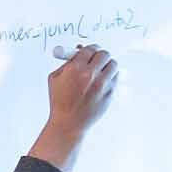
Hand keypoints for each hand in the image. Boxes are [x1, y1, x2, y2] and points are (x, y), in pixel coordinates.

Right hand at [34, 44, 118, 166]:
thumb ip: (66, 63)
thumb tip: (78, 50)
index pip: (90, 49)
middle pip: (104, 54)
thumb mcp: (55, 79)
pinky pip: (116, 78)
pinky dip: (111, 77)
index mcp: (75, 69)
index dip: (90, 49)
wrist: (68, 123)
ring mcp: (102, 84)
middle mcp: (91, 75)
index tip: (91, 50)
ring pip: (114, 65)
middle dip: (100, 55)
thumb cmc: (60, 102)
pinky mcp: (110, 93)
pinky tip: (103, 82)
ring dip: (108, 65)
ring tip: (101, 70)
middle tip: (97, 59)